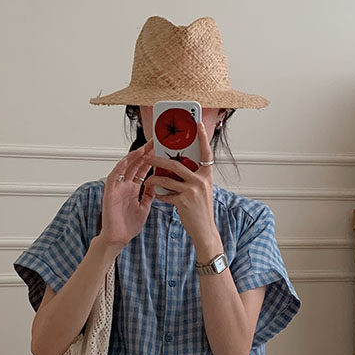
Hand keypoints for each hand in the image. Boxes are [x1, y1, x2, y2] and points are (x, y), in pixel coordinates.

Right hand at [98, 139, 156, 247]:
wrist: (118, 239)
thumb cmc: (128, 226)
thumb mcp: (144, 207)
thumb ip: (149, 195)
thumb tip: (157, 184)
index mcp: (133, 189)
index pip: (142, 169)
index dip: (150, 159)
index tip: (160, 149)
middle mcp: (124, 186)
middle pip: (135, 165)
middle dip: (144, 153)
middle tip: (153, 142)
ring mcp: (117, 188)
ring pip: (124, 168)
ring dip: (133, 157)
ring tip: (143, 148)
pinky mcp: (109, 193)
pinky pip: (113, 178)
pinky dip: (119, 169)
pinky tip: (126, 161)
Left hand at [145, 122, 221, 258]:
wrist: (205, 231)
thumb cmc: (202, 211)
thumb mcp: (202, 190)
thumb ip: (193, 178)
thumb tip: (178, 167)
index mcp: (207, 175)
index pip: (206, 152)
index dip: (202, 137)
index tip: (198, 123)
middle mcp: (201, 180)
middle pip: (176, 163)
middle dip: (158, 160)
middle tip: (148, 156)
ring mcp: (192, 190)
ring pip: (167, 178)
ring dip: (154, 178)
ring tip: (147, 178)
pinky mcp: (183, 201)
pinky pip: (165, 194)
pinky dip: (160, 194)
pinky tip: (157, 195)